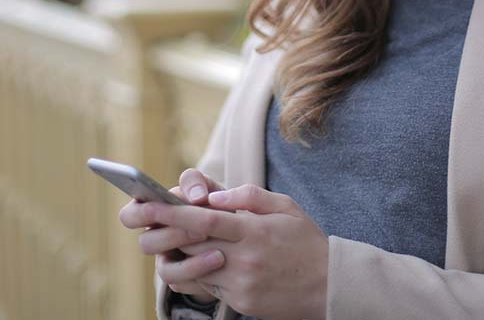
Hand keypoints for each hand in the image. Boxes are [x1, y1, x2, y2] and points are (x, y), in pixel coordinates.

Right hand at [119, 168, 225, 299]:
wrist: (232, 233)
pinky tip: (219, 259)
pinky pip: (179, 281)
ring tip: (213, 242)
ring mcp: (165, 260)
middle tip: (201, 228)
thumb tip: (196, 196)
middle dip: (172, 233)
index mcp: (154, 212)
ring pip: (164, 266)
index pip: (129, 215)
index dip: (138, 213)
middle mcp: (155, 238)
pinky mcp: (179, 278)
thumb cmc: (214, 203)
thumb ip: (197, 182)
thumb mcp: (208, 187)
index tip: (157, 205)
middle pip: (146, 242)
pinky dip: (198, 268)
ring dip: (186, 251)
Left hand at [145, 185, 328, 319]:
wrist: (328, 285)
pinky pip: (210, 284)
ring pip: (196, 266)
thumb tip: (216, 196)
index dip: (171, 211)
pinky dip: (202, 270)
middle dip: (163, 230)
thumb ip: (250, 196)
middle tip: (139, 217)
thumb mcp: (287, 207)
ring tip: (177, 238)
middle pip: (191, 244)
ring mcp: (240, 284)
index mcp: (254, 231)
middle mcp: (244, 259)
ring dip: (182, 252)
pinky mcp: (240, 302)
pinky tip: (208, 259)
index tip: (146, 203)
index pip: (204, 219)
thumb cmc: (306, 241)